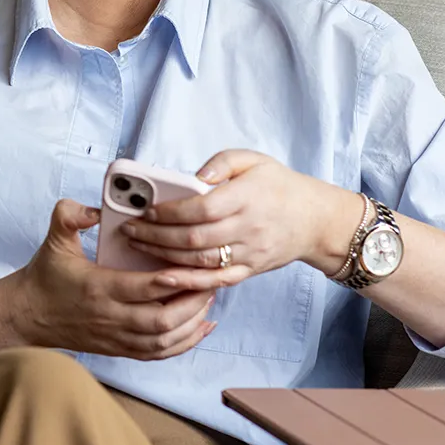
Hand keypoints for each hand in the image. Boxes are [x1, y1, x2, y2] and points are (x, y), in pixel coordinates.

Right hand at [1, 199, 217, 359]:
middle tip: (211, 280)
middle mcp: (110, 317)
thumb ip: (69, 215)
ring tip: (209, 299)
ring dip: (192, 322)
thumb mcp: (54, 240)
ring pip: (164, 340)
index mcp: (98, 288)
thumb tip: (94, 208)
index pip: (145, 288)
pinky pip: (158, 353)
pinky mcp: (119, 348)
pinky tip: (201, 326)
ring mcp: (116, 337)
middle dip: (193, 302)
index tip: (197, 266)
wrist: (27, 315)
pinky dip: (184, 342)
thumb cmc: (45, 276)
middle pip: (162, 320)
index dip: (176, 279)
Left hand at [121, 150, 362, 290]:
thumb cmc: (278, 186)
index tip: (146, 209)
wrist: (314, 219)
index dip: (170, 212)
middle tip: (129, 229)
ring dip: (164, 256)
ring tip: (138, 246)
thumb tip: (195, 175)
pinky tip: (164, 278)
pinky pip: (216, 282)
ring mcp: (249, 253)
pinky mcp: (249, 270)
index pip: (202, 208)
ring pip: (200, 262)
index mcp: (246, 197)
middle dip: (156, 235)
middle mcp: (248, 228)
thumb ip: (222, 162)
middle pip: (194, 238)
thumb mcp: (254, 160)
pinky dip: (188, 283)